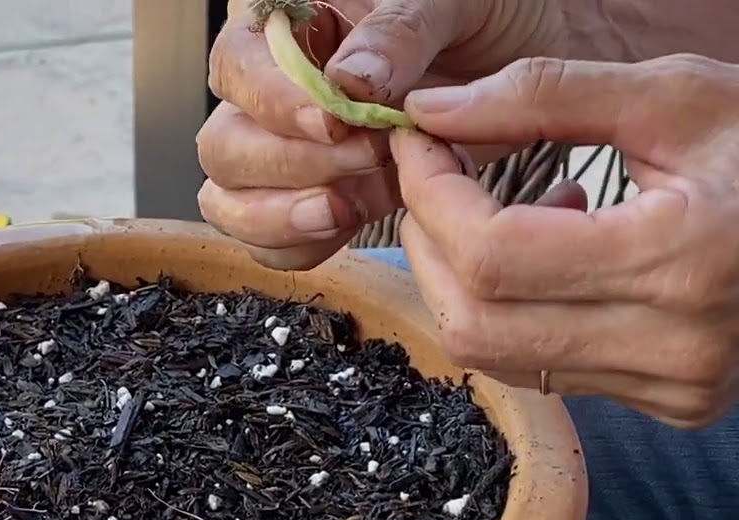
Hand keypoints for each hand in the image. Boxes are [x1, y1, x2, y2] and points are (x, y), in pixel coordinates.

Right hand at [196, 0, 568, 269]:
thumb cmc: (497, 11)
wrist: (545, 61)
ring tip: (349, 206)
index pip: (235, 65)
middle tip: (367, 160)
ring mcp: (289, 152)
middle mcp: (274, 92)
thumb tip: (347, 81)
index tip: (333, 123)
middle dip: (289, 166)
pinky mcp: (316, 198)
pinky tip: (349, 225)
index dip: (272, 103)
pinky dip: (302, 245)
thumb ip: (399, 30)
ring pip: (231, 200)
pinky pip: (273, 240)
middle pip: (224, 145)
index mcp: (291, 25)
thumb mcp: (456, 0)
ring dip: (282, 216)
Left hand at [394, 54, 738, 427]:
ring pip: (498, 355)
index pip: (492, 252)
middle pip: (474, 320)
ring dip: (463, 278)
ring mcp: (675, 386)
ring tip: (503, 210)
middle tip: (435, 179)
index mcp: (679, 259)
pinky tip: (554, 253)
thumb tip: (430, 110)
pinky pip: (544, 368)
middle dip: (428, 242)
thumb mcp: (674, 96)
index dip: (429, 194)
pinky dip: (513, 309)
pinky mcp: (671, 402)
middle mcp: (675, 346)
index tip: (417, 142)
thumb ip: (545, 95)